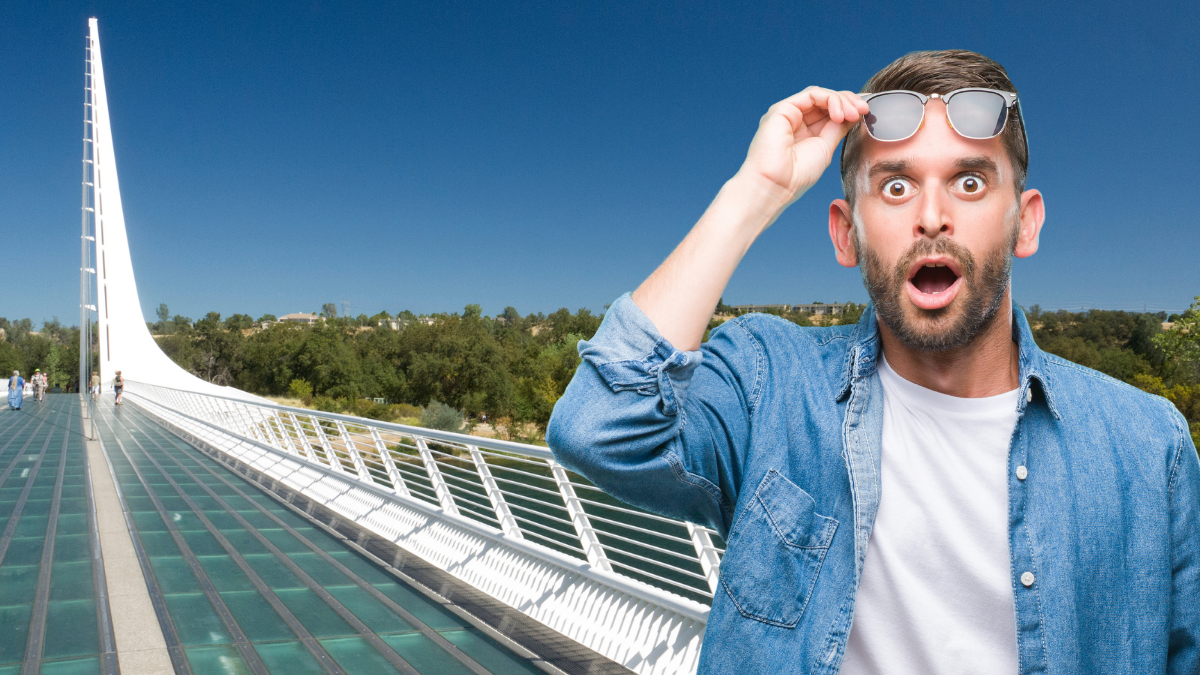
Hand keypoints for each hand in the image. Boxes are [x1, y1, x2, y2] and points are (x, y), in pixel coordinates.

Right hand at [736, 87, 867, 213]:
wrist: (775, 187)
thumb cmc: (795, 177)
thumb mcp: (825, 148)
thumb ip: (837, 129)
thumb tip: (853, 114)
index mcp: (805, 131)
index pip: (830, 111)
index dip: (849, 108)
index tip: (867, 113)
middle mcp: (795, 120)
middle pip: (827, 100)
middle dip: (849, 102)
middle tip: (864, 110)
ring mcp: (788, 113)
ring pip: (820, 95)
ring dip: (841, 101)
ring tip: (853, 113)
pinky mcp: (782, 109)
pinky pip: (812, 95)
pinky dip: (830, 100)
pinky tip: (839, 114)